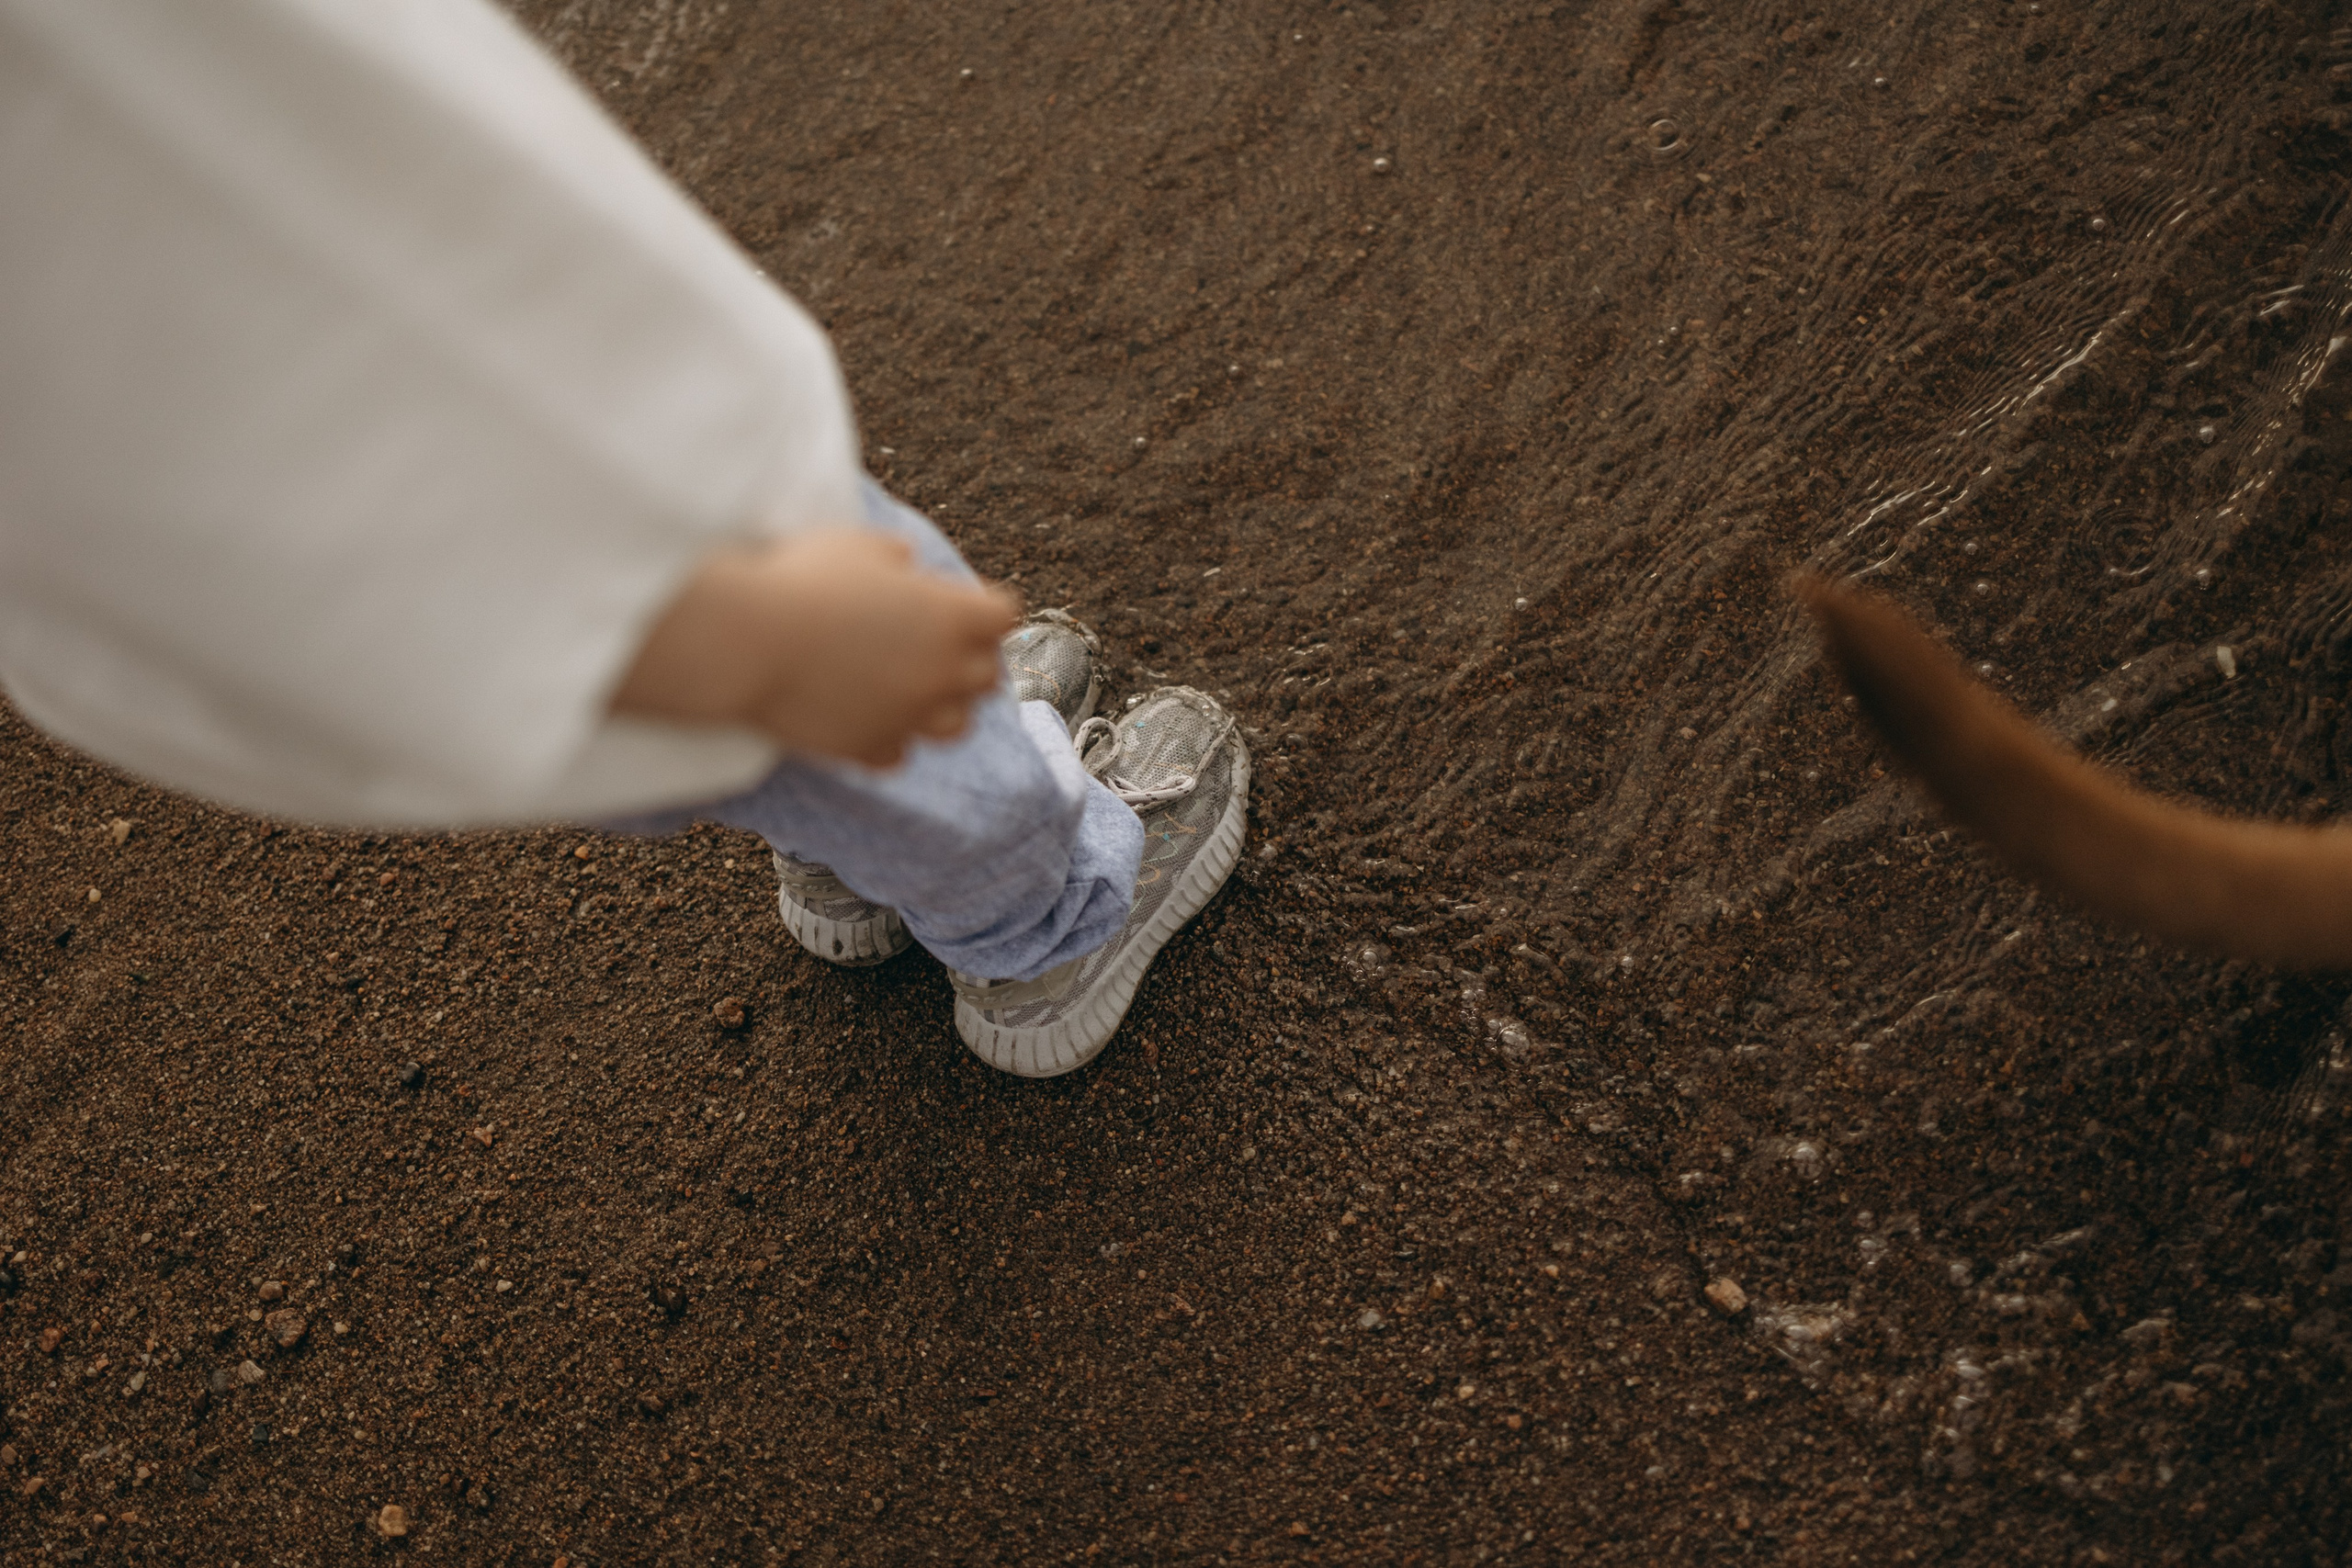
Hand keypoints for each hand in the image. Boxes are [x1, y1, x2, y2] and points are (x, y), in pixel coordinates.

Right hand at [611, 528, 1019, 766]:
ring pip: (956, 726)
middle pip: (990, 677)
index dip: (984, 608)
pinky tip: (863, 715)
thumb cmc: (801, 580)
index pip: (1004, 617)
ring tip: (908, 687)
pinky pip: (897, 751)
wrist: (746, 641)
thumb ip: (893, 554)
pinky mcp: (868, 748)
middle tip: (938, 646)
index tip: (960, 603)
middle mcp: (942, 672)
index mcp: (951, 616)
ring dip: (938, 706)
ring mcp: (908, 716)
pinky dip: (887, 735)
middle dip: (970, 660)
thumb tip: (906, 562)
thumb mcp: (854, 544)